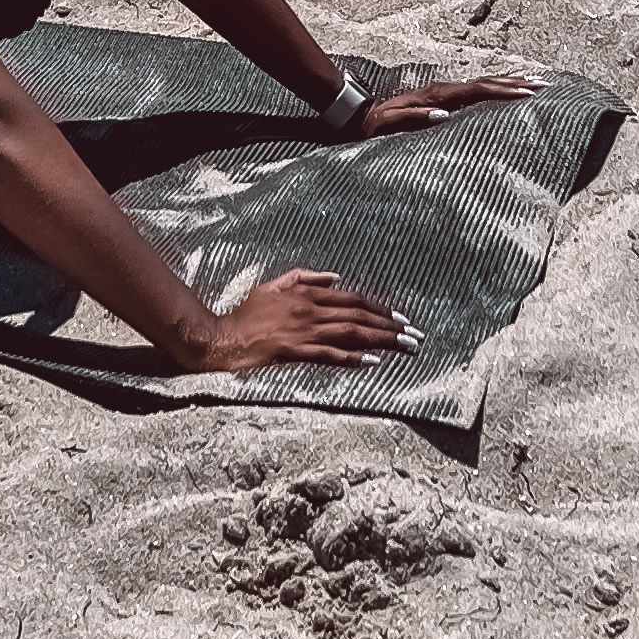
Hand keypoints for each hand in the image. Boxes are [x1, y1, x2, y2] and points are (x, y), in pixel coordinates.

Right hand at [180, 269, 413, 372]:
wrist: (223, 335)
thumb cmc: (247, 311)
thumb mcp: (276, 284)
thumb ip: (306, 277)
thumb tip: (335, 277)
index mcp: (308, 293)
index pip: (354, 299)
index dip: (380, 308)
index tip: (402, 318)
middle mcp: (310, 309)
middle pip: (359, 316)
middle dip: (391, 326)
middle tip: (415, 335)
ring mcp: (304, 331)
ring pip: (351, 333)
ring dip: (381, 340)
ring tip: (405, 347)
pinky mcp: (295, 352)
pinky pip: (329, 354)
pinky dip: (352, 357)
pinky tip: (371, 361)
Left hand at [353, 70, 538, 134]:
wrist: (362, 114)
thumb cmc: (376, 123)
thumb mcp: (390, 122)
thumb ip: (415, 117)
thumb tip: (443, 116)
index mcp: (437, 94)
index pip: (477, 90)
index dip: (502, 91)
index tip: (526, 93)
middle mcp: (445, 89)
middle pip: (486, 81)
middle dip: (515, 83)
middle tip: (543, 84)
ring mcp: (445, 90)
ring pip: (483, 83)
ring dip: (508, 83)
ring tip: (533, 84)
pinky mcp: (444, 97)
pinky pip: (475, 91)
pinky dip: (494, 88)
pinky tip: (504, 91)